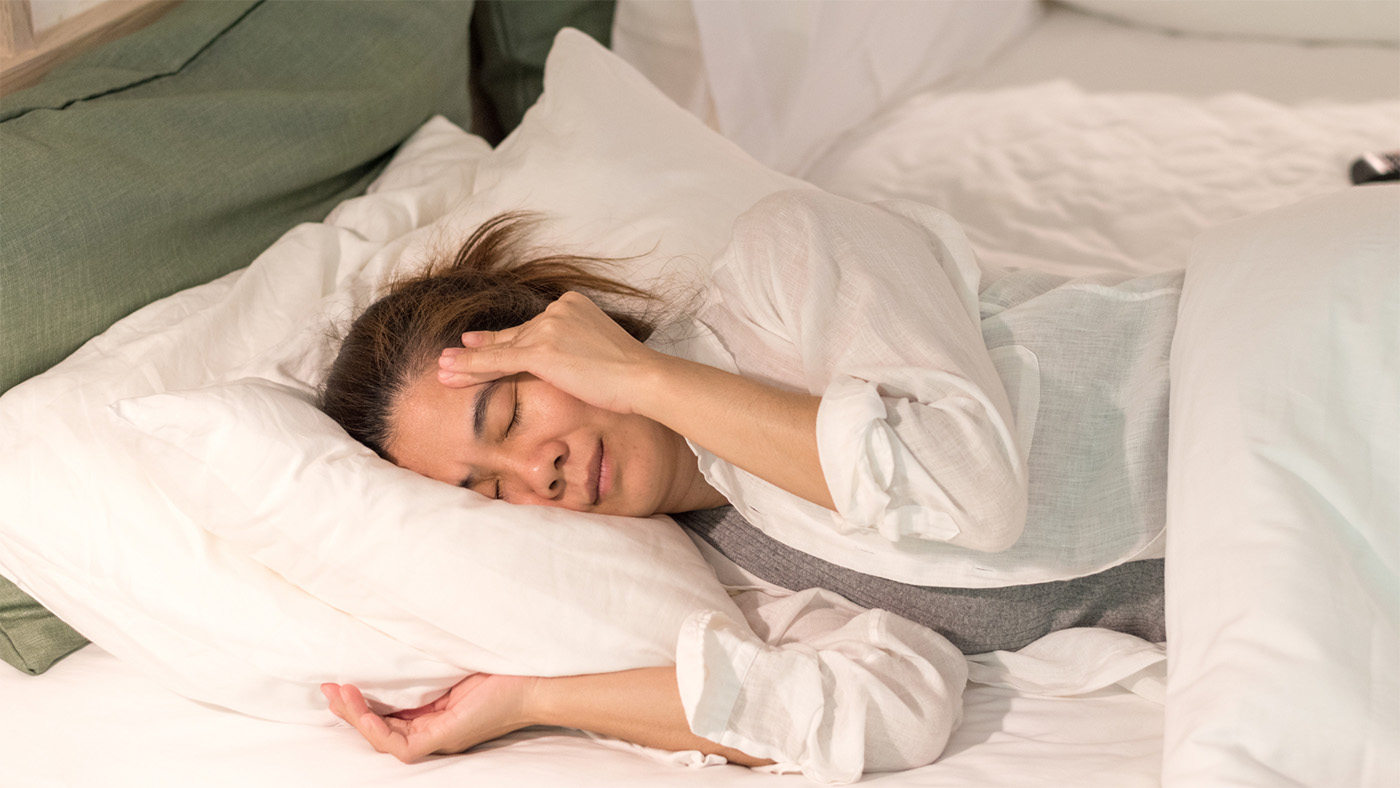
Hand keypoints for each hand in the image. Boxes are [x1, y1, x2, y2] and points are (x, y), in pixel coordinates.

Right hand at [321, 674, 536, 762]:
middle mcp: (434, 729)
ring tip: (339, 694)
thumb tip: (401, 636)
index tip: (339, 680)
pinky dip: (377, 729)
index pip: (389, 714)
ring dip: (357, 719)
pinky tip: (362, 709)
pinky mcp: (444, 738)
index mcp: (435, 714)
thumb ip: (430, 661)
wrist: (537, 678)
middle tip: (326, 688)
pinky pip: (401, 746)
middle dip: (349, 711)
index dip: (361, 701)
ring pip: (384, 741)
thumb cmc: (503, 666)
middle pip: (380, 729)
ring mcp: (438, 737)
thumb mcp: (456, 661)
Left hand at [437, 291, 663, 414]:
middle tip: (450, 357)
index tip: (478, 342)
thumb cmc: (631, 374)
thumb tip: (562, 362)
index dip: (501, 340)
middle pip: (513, 335)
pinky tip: (450, 372)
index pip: (531, 328)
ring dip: (468, 361)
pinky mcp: (542, 350)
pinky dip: (472, 367)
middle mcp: (557, 309)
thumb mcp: (599, 352)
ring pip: (501, 348)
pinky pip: (499, 360)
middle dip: (480, 350)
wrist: (643, 377)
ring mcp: (548, 327)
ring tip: (442, 369)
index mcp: (573, 305)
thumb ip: (575, 349)